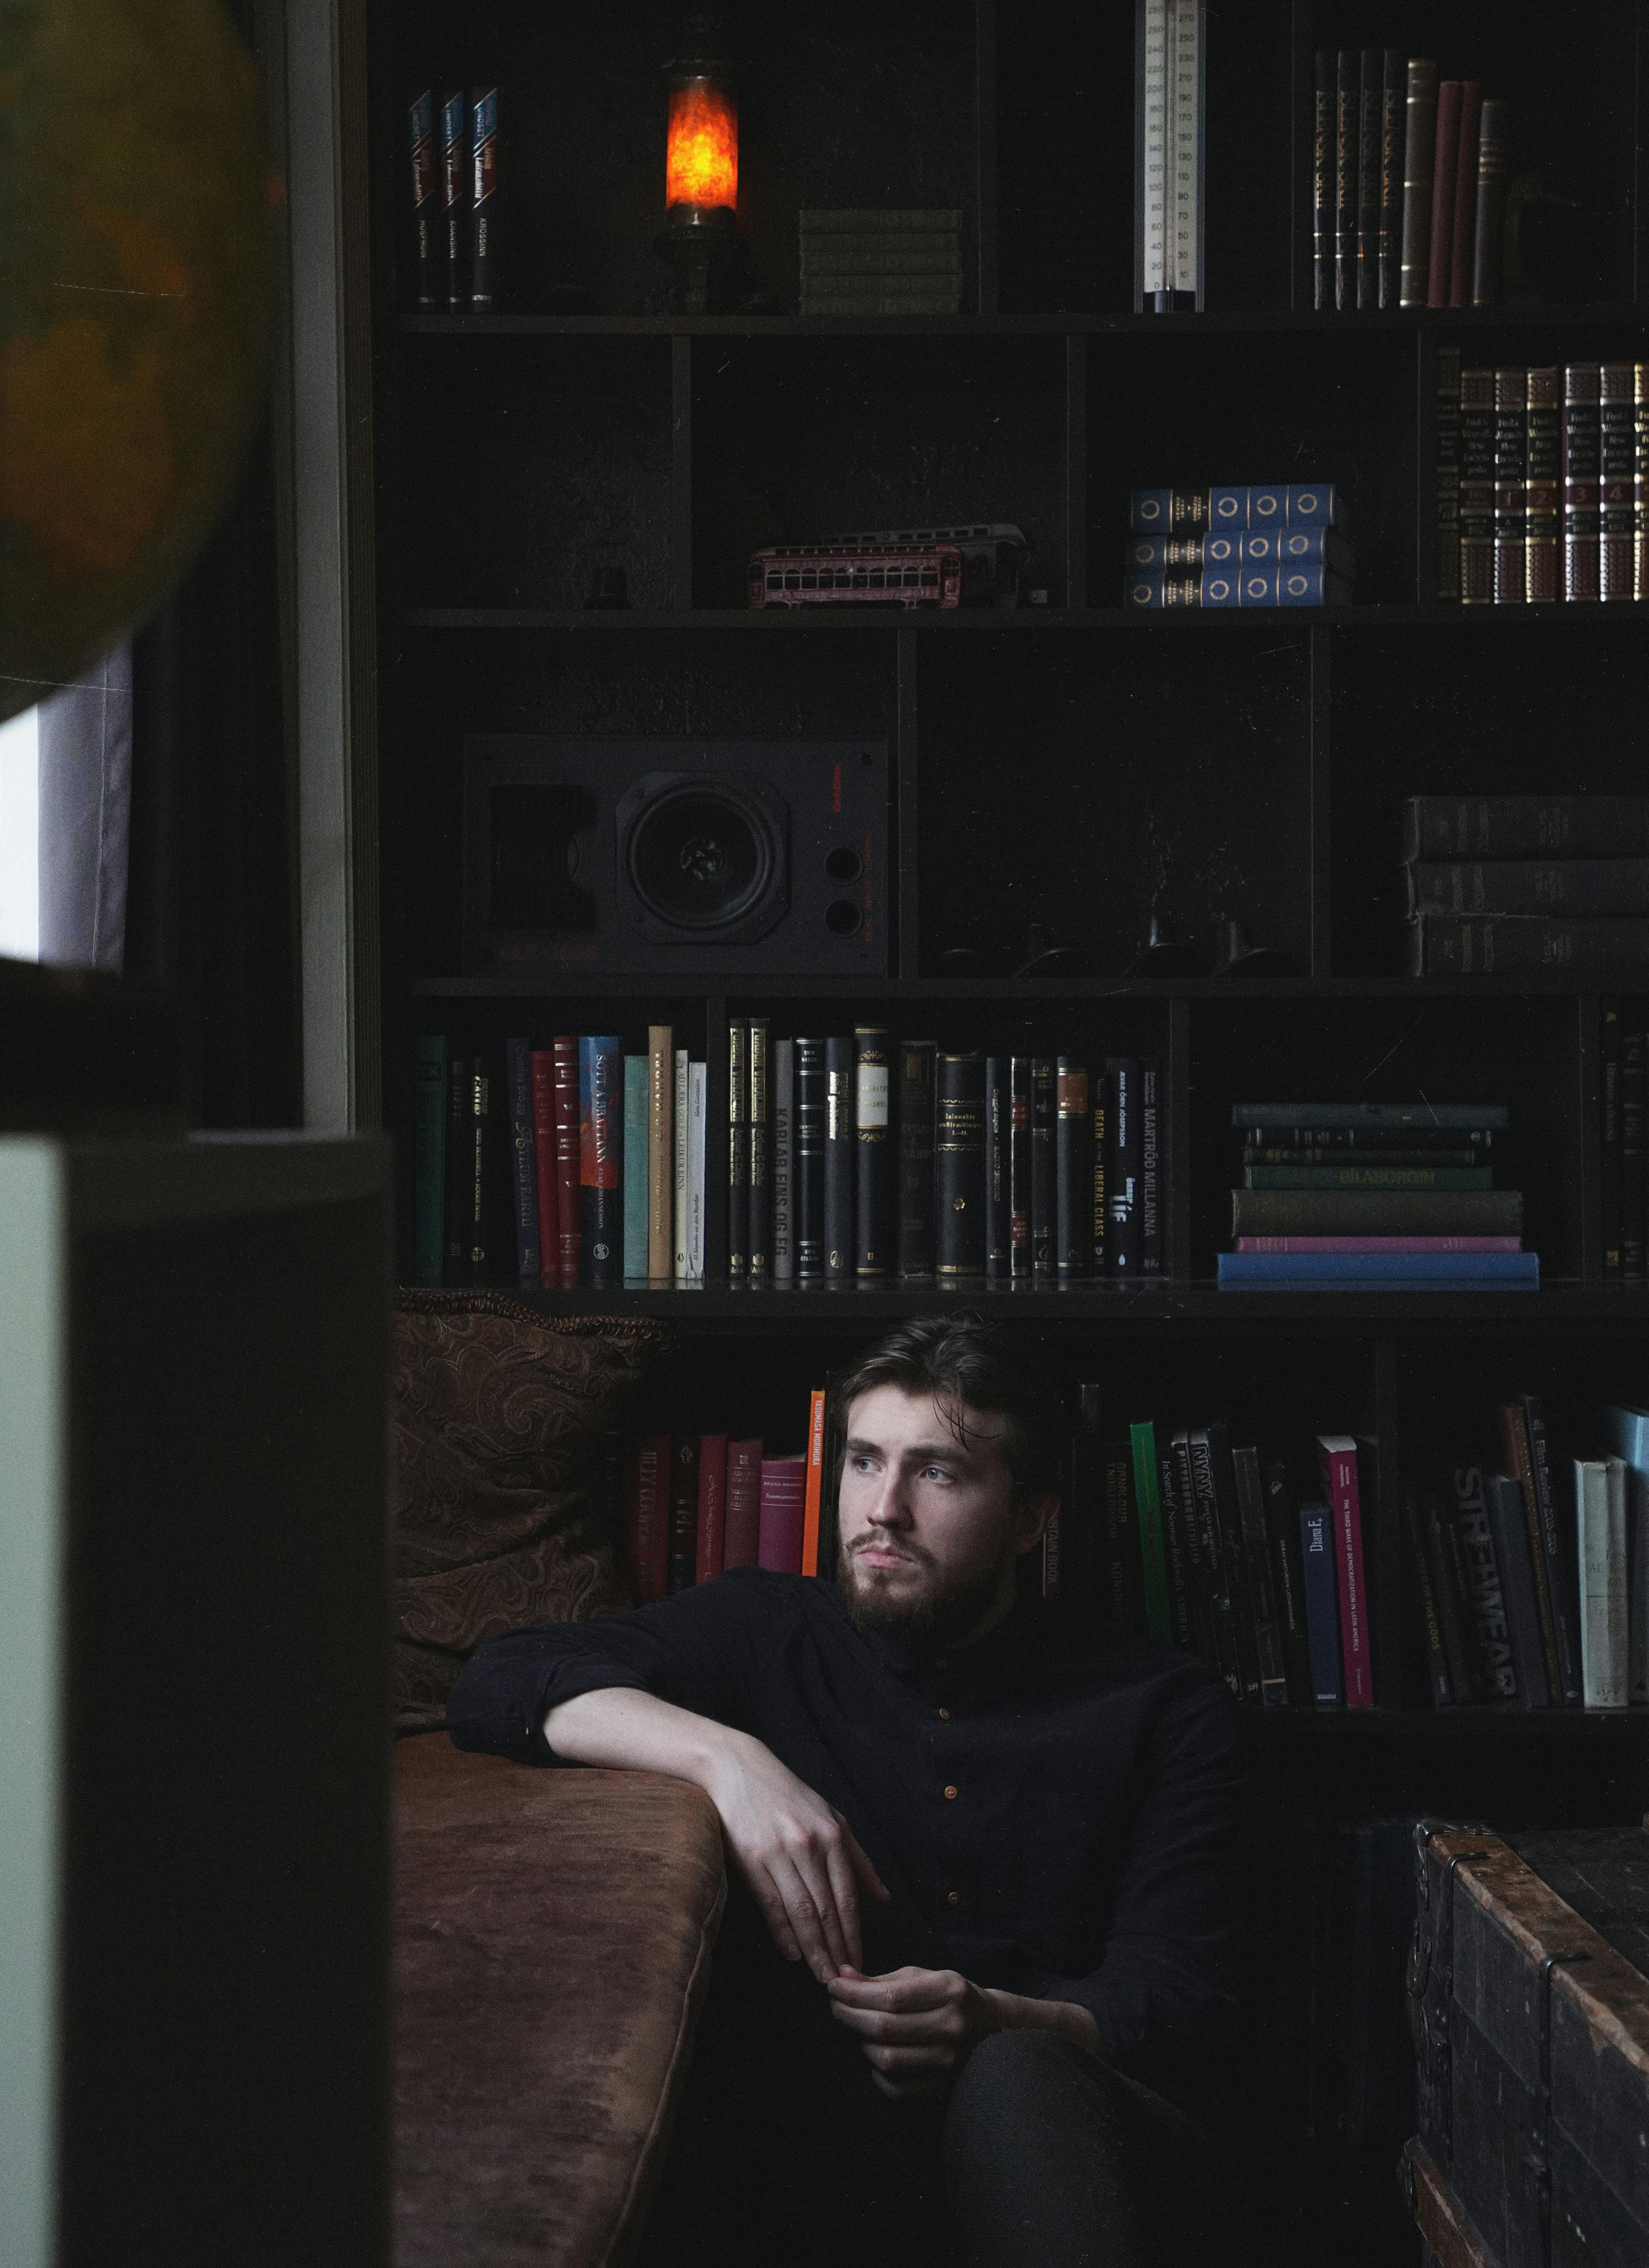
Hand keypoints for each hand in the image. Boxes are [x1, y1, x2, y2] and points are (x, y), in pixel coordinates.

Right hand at [702, 1732, 890, 1981]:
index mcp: (832, 1836)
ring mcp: (779, 1851)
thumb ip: (858, 1859)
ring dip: (813, 1948)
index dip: (855, 1935)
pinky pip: (770, 1902)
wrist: (739, 1769)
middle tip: (844, 1982)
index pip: (848, 1897)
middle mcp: (809, 1845)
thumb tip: (884, 1897)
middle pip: (826, 1909)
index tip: (860, 1964)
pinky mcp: (751, 1857)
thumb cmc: (789, 1797)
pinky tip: (791, 1953)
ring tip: (822, 1976)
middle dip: (837, 1949)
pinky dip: (782, 1931)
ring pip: (801, 1910)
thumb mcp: (831, 1818)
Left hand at [826, 1964, 1004, 2098]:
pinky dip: (875, 2071)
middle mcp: (951, 2027)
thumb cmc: (948, 1996)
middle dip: (850, 2016)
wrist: (989, 2028)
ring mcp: (948, 2062)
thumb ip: (880, 1979)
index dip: (855, 1994)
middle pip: (885, 2028)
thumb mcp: (921, 1976)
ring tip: (855, 2028)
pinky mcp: (941, 2087)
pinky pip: (894, 2086)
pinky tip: (873, 2052)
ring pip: (886, 2059)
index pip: (891, 1997)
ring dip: (860, 2043)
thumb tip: (841, 1977)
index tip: (833, 1987)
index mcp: (949, 1991)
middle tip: (834, 2006)